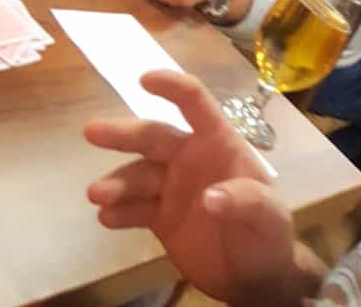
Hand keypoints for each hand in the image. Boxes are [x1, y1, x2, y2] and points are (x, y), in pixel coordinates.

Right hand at [85, 70, 322, 306]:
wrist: (255, 280)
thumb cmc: (269, 236)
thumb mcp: (269, 218)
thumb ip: (245, 202)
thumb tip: (211, 198)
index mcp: (219, 143)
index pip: (195, 103)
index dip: (172, 87)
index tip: (144, 80)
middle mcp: (190, 158)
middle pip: (153, 136)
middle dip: (124, 133)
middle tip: (91, 132)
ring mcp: (172, 187)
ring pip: (138, 175)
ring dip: (116, 183)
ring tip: (97, 195)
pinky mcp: (160, 217)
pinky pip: (135, 209)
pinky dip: (119, 211)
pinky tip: (106, 218)